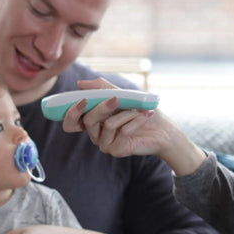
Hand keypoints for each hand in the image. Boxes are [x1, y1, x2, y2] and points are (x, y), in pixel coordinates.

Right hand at [63, 78, 205, 174]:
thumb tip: (80, 83)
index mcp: (92, 122)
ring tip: (139, 109)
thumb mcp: (121, 94)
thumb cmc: (140, 110)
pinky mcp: (118, 150)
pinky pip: (122, 132)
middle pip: (87, 122)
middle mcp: (95, 134)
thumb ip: (101, 88)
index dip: (71, 113)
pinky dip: (135, 120)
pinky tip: (145, 115)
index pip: (71, 122)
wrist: (163, 129)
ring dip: (126, 113)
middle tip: (116, 98)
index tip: (82, 100)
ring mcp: (105, 144)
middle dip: (101, 108)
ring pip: (107, 125)